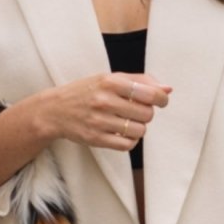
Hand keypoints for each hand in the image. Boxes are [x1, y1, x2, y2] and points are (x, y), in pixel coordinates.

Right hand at [42, 72, 171, 152]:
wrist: (55, 110)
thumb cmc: (88, 91)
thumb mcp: (110, 78)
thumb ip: (141, 80)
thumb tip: (168, 89)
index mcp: (110, 81)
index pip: (150, 94)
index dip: (161, 99)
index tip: (160, 101)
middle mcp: (104, 101)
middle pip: (147, 114)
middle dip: (147, 113)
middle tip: (136, 111)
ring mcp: (99, 121)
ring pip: (139, 130)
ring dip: (139, 128)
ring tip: (128, 122)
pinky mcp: (96, 139)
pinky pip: (127, 145)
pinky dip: (130, 140)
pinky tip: (123, 133)